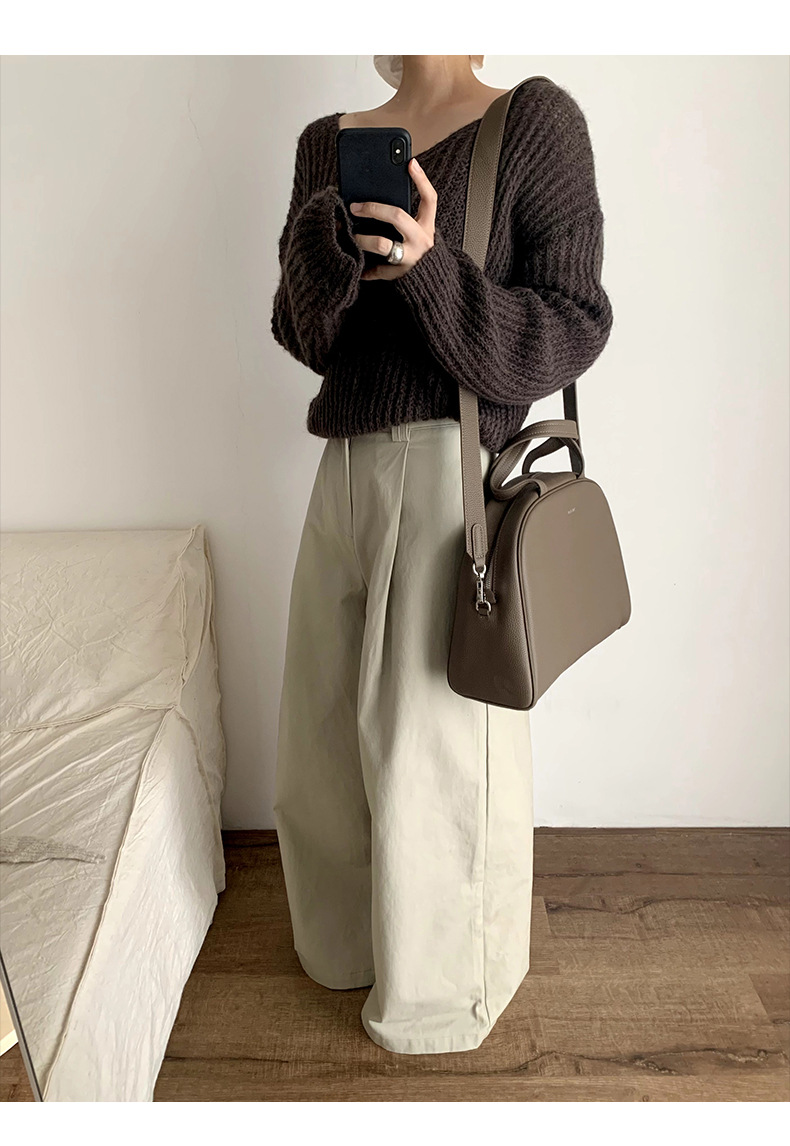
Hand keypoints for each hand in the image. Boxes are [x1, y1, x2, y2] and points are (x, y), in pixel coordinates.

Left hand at [349, 158, 436, 279]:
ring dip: (362, 239)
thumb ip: (407, 216)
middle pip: (397, 216)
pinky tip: (356, 265)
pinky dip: (363, 268)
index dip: (421, 180)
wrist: (432, 284)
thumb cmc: (419, 252)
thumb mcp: (419, 231)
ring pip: (382, 245)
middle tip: (355, 207)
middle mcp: (421, 241)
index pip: (429, 199)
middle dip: (373, 208)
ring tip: (350, 235)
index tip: (410, 162)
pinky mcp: (398, 275)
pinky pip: (375, 270)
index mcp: (427, 226)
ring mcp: (410, 259)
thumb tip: (379, 195)